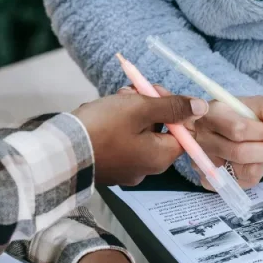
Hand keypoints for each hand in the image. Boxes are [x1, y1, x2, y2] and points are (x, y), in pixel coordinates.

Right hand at [73, 92, 207, 186]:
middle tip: (130, 91)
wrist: (61, 151)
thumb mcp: (140, 108)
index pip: (182, 131)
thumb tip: (200, 108)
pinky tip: (103, 114)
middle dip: (148, 107)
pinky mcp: (109, 168)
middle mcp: (147, 169)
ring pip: (139, 134)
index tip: (153, 91)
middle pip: (160, 131)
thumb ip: (172, 106)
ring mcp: (126, 170)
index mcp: (160, 158)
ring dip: (131, 113)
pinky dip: (117, 127)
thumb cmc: (103, 128)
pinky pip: (121, 143)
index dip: (171, 107)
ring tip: (114, 99)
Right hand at [192, 96, 262, 188]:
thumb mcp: (258, 103)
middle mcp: (201, 139)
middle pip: (239, 153)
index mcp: (211, 114)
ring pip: (243, 170)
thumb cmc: (241, 114)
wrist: (223, 127)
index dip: (262, 132)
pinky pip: (241, 182)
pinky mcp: (208, 179)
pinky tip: (255, 161)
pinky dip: (256, 171)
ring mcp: (202, 161)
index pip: (238, 129)